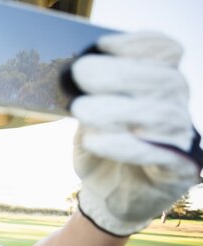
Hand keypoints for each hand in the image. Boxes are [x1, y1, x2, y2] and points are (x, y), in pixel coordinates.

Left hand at [71, 32, 201, 235]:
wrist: (105, 197)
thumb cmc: (98, 152)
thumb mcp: (86, 121)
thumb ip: (86, 99)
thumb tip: (70, 77)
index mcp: (157, 87)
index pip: (164, 53)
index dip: (138, 44)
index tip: (102, 46)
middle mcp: (174, 107)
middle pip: (164, 79)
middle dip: (121, 72)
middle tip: (80, 72)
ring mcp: (179, 138)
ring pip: (161, 114)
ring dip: (117, 108)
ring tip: (80, 109)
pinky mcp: (177, 170)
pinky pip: (157, 153)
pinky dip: (124, 145)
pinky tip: (94, 140)